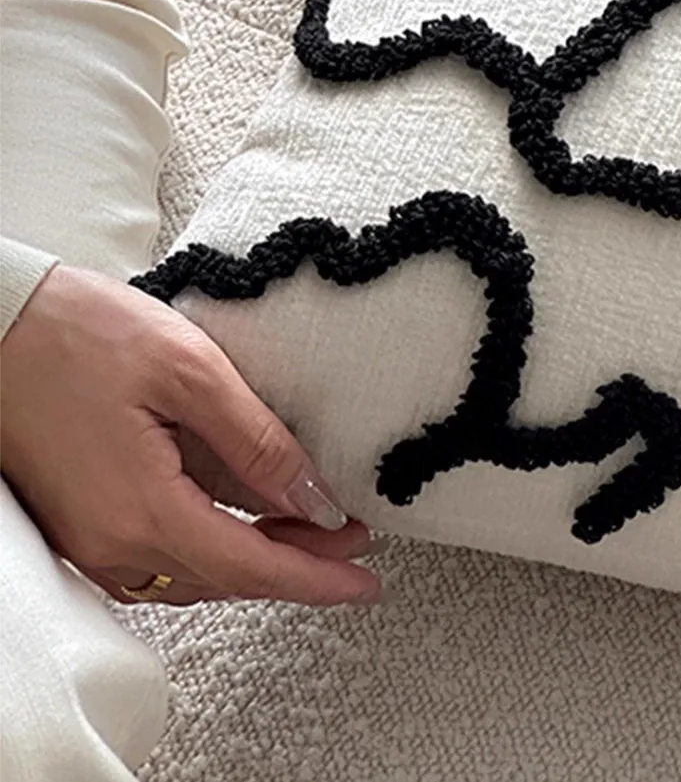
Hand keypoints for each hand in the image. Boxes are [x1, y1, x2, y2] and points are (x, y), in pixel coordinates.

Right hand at [0, 263, 379, 606]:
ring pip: (189, 574)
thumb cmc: (81, 333)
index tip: (367, 582)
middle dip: (295, 566)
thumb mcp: (190, 371)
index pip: (250, 568)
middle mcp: (111, 545)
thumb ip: (257, 442)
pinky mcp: (77, 522)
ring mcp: (88, 540)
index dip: (315, 578)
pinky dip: (210, 547)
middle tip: (355, 541)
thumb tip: (315, 500)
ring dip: (254, 558)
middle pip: (224, 577)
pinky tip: (239, 519)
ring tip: (312, 526)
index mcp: (142, 513)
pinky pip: (157, 557)